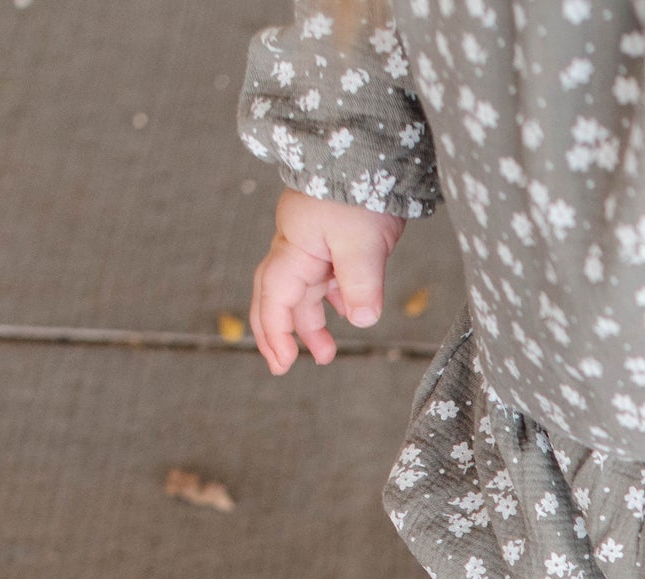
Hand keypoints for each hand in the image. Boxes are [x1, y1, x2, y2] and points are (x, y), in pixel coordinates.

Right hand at [248, 189, 405, 373]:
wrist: (369, 146)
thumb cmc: (359, 186)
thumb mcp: (363, 241)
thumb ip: (361, 283)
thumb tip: (363, 321)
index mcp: (294, 246)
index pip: (275, 298)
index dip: (275, 333)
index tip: (283, 364)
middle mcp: (297, 244)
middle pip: (280, 295)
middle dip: (280, 332)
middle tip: (285, 366)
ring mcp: (315, 239)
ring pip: (305, 288)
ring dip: (311, 320)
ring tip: (326, 352)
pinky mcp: (337, 235)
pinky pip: (326, 275)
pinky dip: (333, 298)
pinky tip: (348, 313)